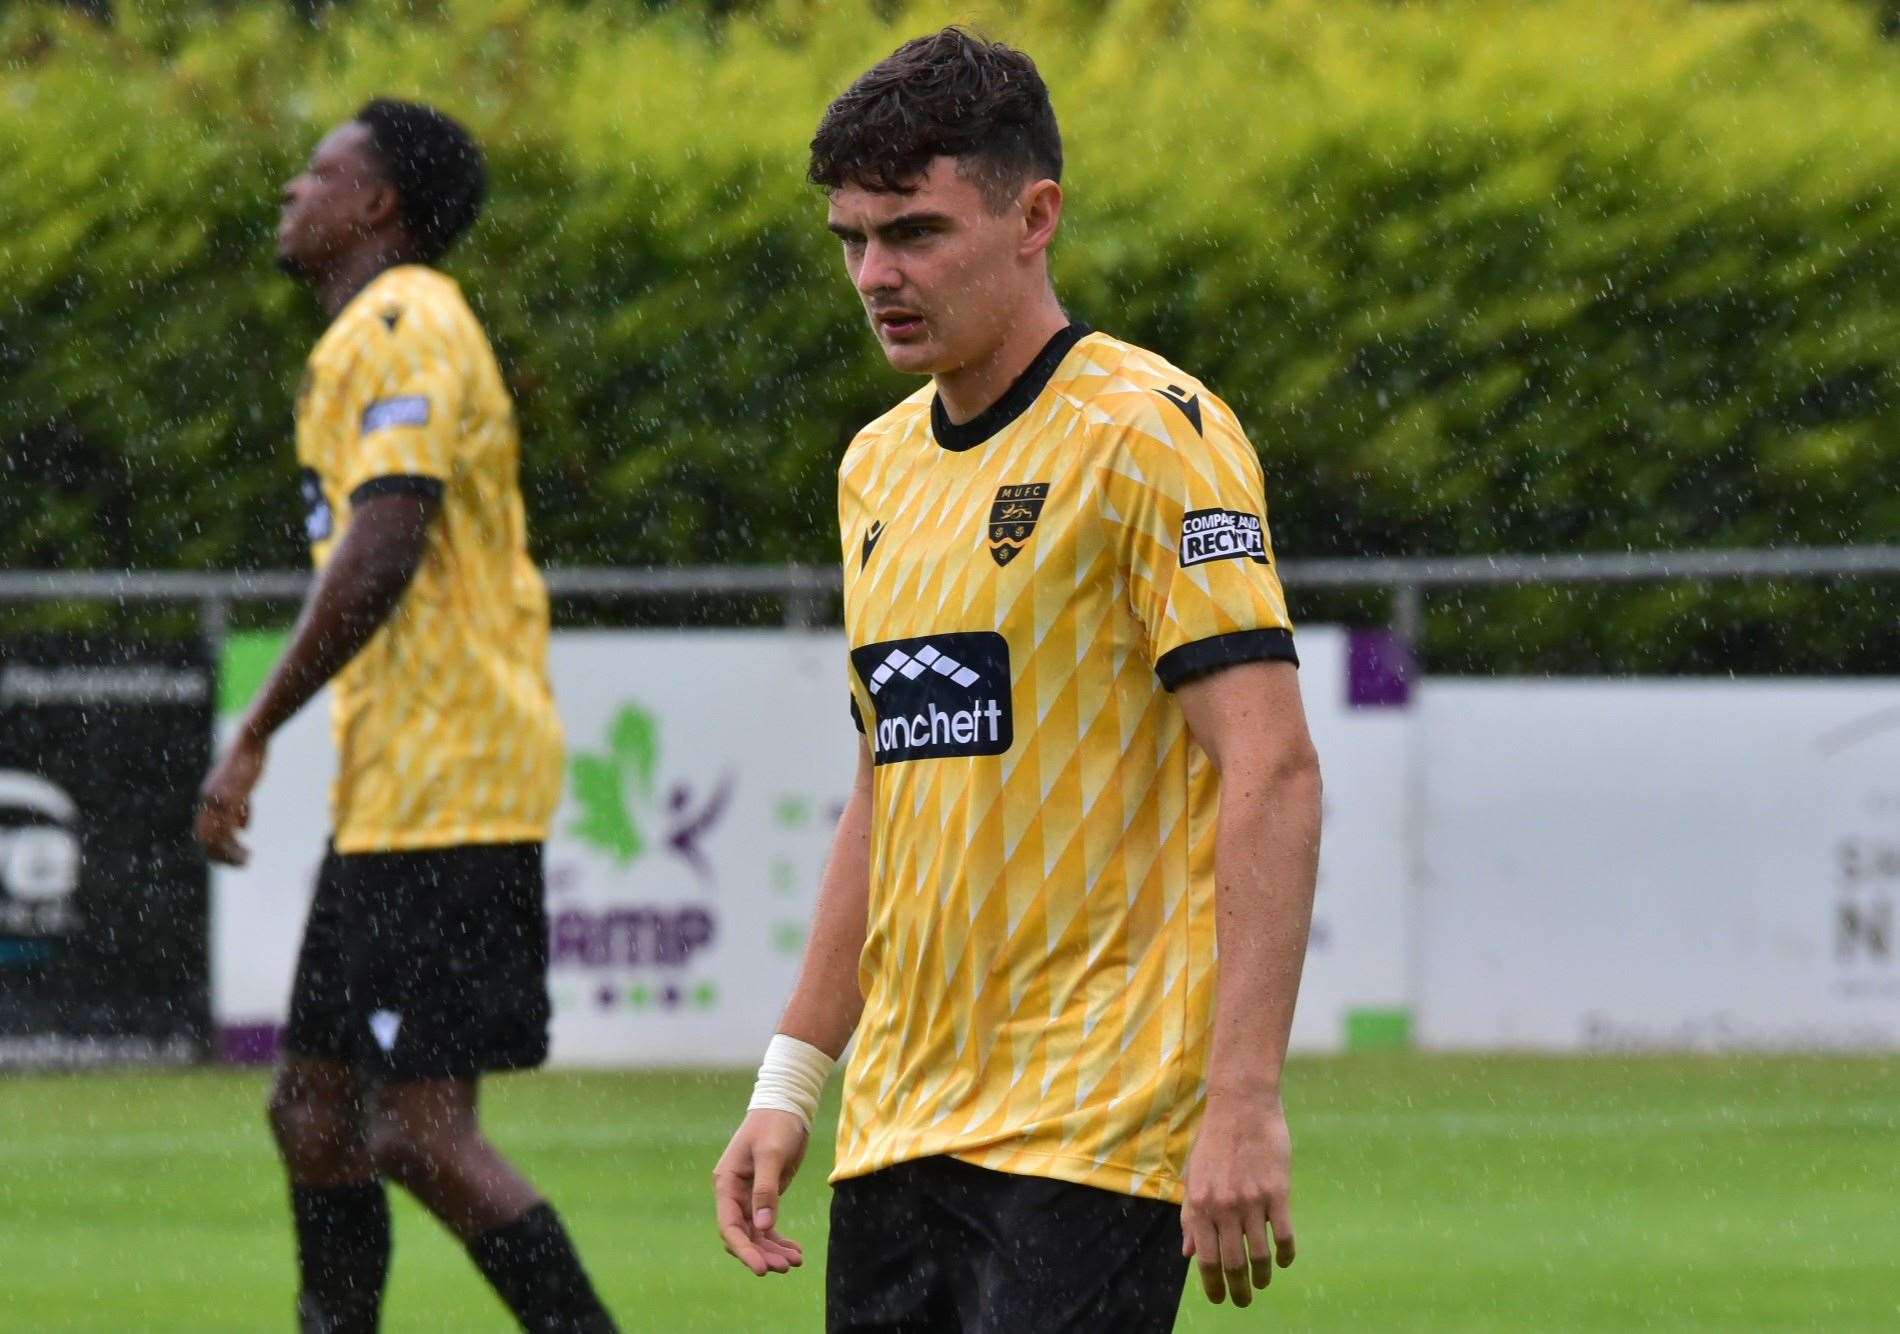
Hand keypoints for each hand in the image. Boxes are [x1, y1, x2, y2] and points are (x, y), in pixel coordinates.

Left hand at [195, 730, 266, 865]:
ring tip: (246, 861)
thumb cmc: (249, 759)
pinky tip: (247, 850)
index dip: (216, 849)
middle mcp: (207, 801)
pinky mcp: (230, 797)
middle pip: (205, 839)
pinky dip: (235, 845)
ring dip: (230, 854)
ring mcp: (217, 800)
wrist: (250, 739)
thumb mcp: (242, 787)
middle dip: (221, 857)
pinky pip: (228, 828)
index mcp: (208, 799)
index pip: (204, 832)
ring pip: (216, 838)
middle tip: (241, 865)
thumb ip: (241, 808)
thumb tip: (242, 830)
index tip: (234, 859)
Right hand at [713, 1109, 809, 1275]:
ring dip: (773, 1250)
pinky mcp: (766, 1196)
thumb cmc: (775, 1125)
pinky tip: (796, 1251)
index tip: (761, 1269)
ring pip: (757, 1234)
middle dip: (762, 1253)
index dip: (743, 1250)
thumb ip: (765, 1190)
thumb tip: (762, 1226)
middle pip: (743, 1235)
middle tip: (786, 1267)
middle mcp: (734, 1194)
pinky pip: (768, 1226)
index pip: (729, 1226)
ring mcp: (749, 1197)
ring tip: (796, 1262)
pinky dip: (780, 1240)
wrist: (787, 1108)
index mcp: (727, 1183)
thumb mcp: (770, 1154)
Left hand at [1180, 1090, 1294, 1306]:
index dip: (1212, 1285)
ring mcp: (1252, 1201)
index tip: (1219, 1298)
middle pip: (1233, 1264)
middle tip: (1243, 1301)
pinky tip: (1283, 1261)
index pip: (1205, 1259)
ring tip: (1262, 1282)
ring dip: (1262, 1276)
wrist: (1241, 1105)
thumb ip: (1190, 1216)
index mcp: (1199, 1204)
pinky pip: (1284, 1236)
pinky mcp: (1278, 1193)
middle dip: (1238, 1290)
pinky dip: (1285, 1255)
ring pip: (1260, 1255)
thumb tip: (1188, 1254)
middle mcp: (1223, 1207)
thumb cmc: (1214, 1141)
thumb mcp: (1193, 1177)